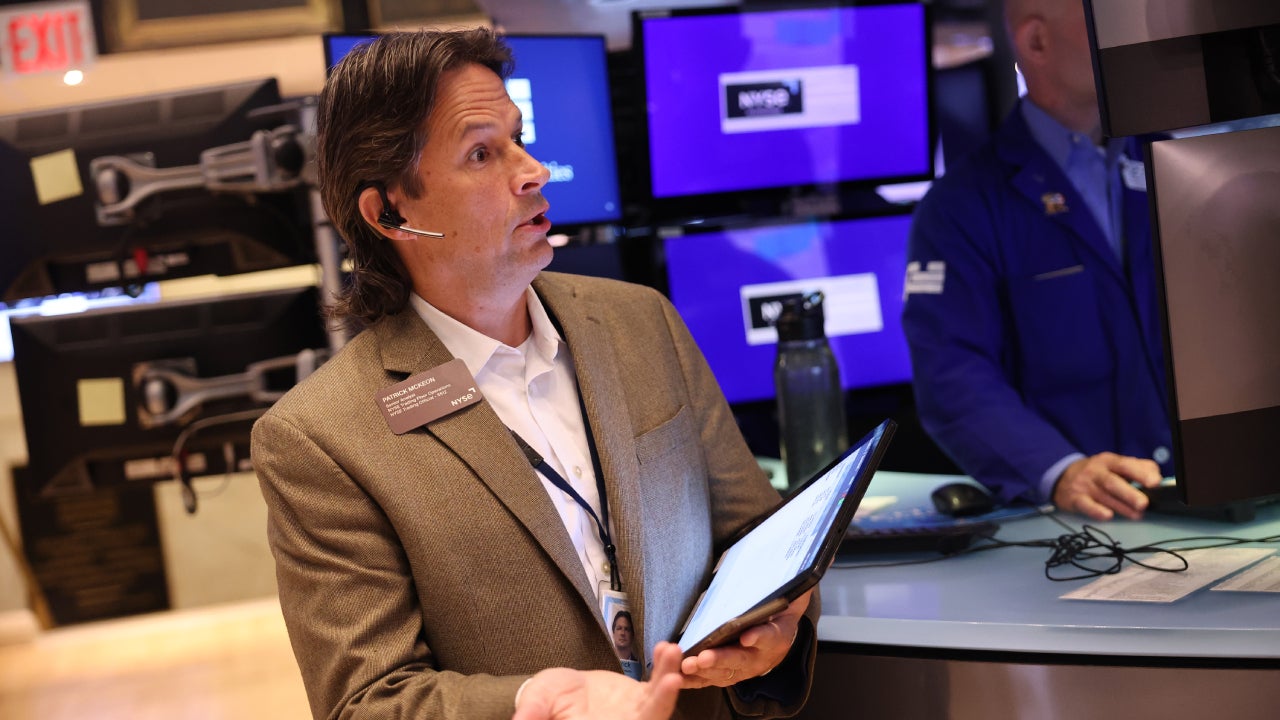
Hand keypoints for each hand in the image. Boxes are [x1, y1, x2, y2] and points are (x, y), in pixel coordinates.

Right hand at [512, 641, 681, 719]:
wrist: (560, 695)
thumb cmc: (546, 703)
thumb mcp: (537, 703)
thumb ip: (533, 712)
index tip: (650, 705)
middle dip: (663, 701)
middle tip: (673, 678)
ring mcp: (635, 715)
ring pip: (659, 703)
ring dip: (668, 678)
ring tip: (671, 652)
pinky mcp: (642, 698)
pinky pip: (658, 685)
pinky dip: (663, 667)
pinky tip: (665, 649)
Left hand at [679, 588, 810, 688]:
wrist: (777, 638)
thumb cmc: (774, 614)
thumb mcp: (780, 601)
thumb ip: (774, 592)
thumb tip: (775, 562)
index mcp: (775, 636)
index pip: (769, 635)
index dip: (759, 636)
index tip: (748, 636)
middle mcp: (759, 658)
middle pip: (740, 660)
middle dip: (720, 660)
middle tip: (704, 658)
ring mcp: (742, 670)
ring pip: (723, 674)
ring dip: (703, 671)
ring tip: (687, 666)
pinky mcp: (727, 675)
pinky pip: (709, 679)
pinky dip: (693, 679)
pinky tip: (679, 675)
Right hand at [1053, 452, 1162, 520]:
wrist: (1062, 476)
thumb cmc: (1096, 472)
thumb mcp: (1114, 464)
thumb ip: (1138, 467)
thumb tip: (1157, 476)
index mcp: (1108, 461)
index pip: (1125, 465)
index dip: (1140, 473)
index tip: (1154, 483)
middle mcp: (1095, 472)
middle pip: (1112, 482)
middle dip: (1129, 493)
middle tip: (1143, 504)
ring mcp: (1084, 485)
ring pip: (1103, 496)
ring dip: (1121, 508)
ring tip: (1137, 516)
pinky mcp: (1075, 499)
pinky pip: (1085, 505)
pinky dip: (1096, 511)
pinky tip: (1107, 515)